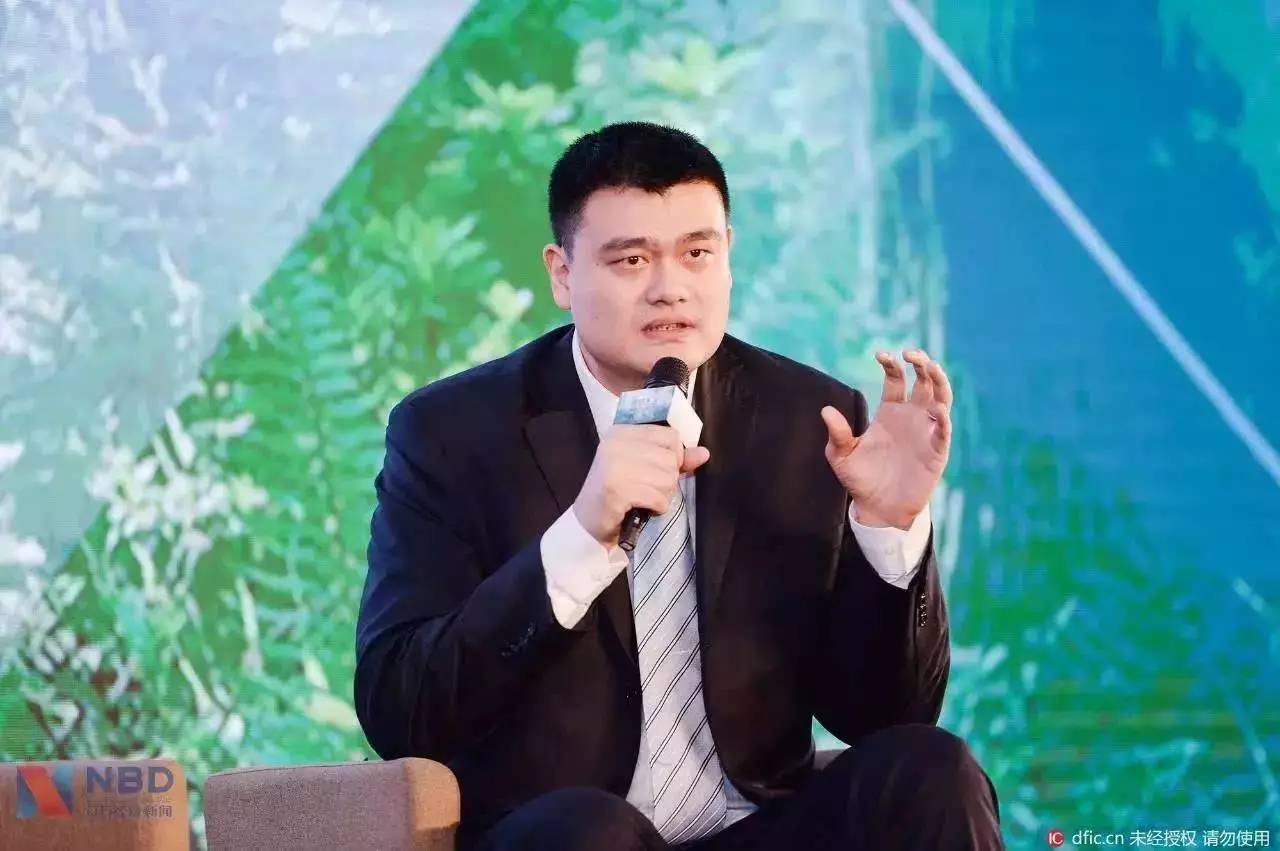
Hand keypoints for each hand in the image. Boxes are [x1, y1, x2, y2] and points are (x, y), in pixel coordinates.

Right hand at [573, 424, 710, 546]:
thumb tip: (704, 452)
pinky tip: (641, 509)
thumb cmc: (618, 493)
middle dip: (667, 481)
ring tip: (643, 499)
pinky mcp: (616, 488)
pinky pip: (658, 498)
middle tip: (647, 489)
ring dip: (662, 496)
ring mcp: (614, 465)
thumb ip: (674, 458)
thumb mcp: (645, 469)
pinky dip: (656, 508)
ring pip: (667, 479)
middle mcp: (616, 443)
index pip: (670, 436)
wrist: (587, 523)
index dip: (673, 457)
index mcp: (622, 432)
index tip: (655, 471)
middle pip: (671, 458)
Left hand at [821, 349, 952, 528]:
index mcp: (889, 412)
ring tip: (930, 367)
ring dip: (939, 380)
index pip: (896, 379)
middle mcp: (911, 416)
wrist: (879, 508)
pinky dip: (943, 418)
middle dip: (921, 362)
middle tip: (911, 352)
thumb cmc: (860, 479)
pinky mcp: (937, 451)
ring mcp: (926, 431)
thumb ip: (837, 433)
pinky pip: (944, 431)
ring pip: (941, 397)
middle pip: (924, 381)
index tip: (880, 354)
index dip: (891, 364)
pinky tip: (937, 410)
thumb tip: (825, 410)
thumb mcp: (842, 455)